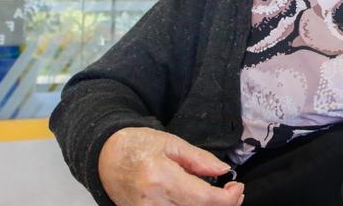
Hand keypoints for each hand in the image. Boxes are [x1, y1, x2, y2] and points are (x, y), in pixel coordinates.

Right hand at [98, 127, 244, 205]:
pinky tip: (197, 202)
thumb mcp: (171, 143)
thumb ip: (199, 159)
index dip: (227, 199)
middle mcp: (152, 201)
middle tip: (232, 193)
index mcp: (161, 178)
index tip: (237, 188)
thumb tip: (223, 171)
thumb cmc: (137, 145)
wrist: (104, 156)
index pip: (204, 199)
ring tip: (218, 198)